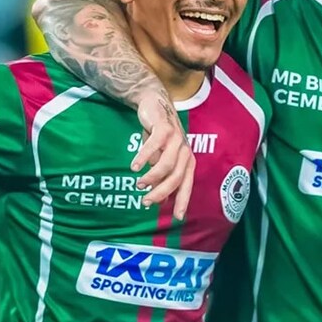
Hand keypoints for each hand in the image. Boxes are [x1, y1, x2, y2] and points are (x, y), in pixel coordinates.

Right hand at [133, 93, 195, 219]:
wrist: (155, 104)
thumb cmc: (158, 135)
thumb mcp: (160, 158)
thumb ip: (163, 176)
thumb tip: (161, 199)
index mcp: (187, 160)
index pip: (187, 184)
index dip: (182, 201)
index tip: (176, 217)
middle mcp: (185, 150)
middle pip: (175, 177)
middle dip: (160, 192)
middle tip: (145, 201)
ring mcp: (176, 139)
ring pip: (166, 164)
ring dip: (152, 176)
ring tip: (139, 184)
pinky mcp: (164, 128)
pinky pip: (154, 146)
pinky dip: (143, 157)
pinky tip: (134, 166)